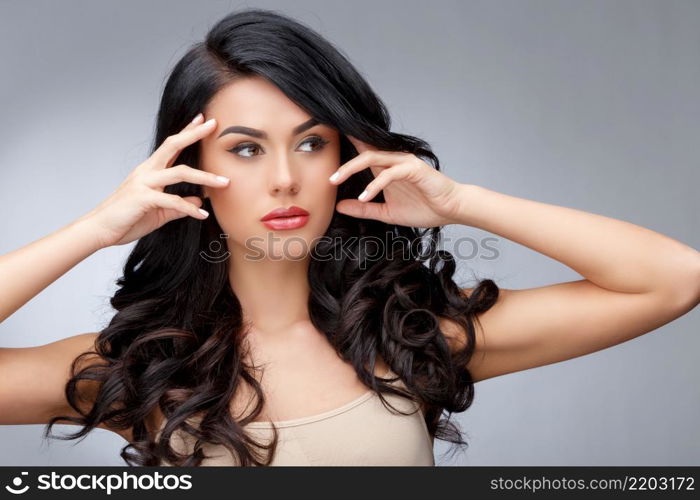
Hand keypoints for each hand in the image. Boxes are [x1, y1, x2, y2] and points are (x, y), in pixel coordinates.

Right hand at [77, 113, 230, 247]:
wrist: (99, 230)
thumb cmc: (126, 219)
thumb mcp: (159, 212)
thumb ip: (179, 206)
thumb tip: (199, 201)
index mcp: (149, 171)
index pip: (171, 146)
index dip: (187, 132)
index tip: (202, 119)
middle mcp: (146, 172)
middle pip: (173, 145)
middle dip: (194, 134)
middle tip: (214, 124)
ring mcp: (143, 183)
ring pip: (179, 173)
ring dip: (204, 177)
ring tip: (225, 182)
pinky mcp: (142, 198)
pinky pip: (172, 201)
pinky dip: (189, 208)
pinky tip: (202, 214)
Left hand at [329, 136, 464, 227]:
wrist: (451, 211)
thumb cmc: (423, 208)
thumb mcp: (386, 213)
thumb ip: (364, 208)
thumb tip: (340, 206)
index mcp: (385, 167)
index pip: (361, 153)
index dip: (343, 149)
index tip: (323, 153)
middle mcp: (393, 160)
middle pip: (361, 152)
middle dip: (342, 163)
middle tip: (327, 178)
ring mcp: (403, 162)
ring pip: (372, 157)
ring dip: (352, 168)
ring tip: (337, 181)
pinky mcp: (414, 168)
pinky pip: (389, 173)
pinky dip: (375, 184)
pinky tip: (364, 196)